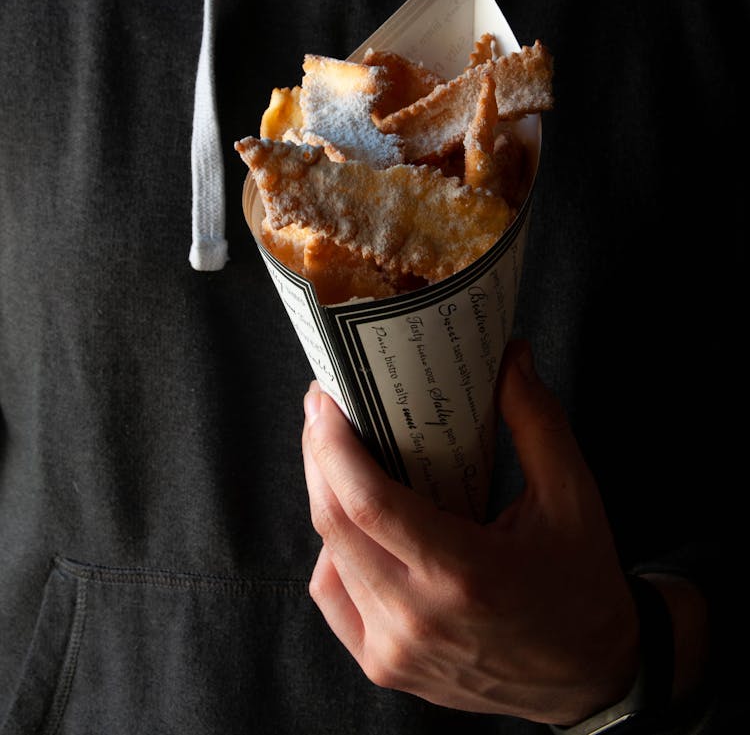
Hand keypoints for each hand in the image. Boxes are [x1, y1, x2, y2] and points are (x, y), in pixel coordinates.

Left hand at [301, 340, 639, 724]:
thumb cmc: (581, 583)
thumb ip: (536, 420)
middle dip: (317, 456)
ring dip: (324, 499)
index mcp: (464, 574)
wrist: (589, 677)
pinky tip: (352, 522)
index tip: (324, 399)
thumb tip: (509, 354)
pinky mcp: (387, 667)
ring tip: (337, 456)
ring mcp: (396, 652)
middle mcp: (418, 619)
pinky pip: (333, 599)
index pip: (369, 503)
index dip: (334, 447)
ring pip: (328, 559)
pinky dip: (333, 553)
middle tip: (323, 409)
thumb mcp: (572, 496)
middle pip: (334, 524)